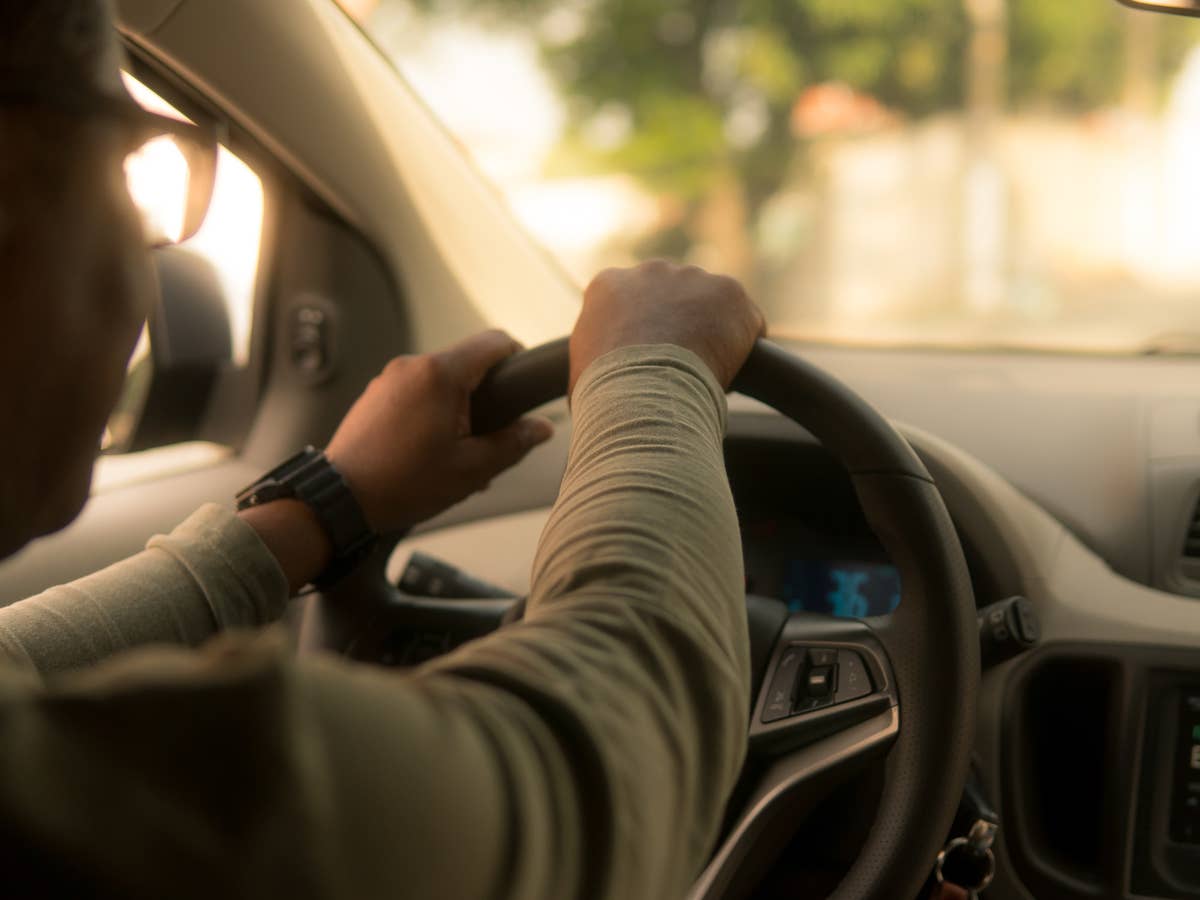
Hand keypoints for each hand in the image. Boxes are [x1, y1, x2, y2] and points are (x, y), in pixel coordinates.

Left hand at [326, 330, 553, 533]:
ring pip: (440, 381)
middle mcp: (413, 366)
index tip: (523, 385)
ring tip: (456, 454)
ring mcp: (389, 378)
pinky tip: (429, 453)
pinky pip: (415, 393)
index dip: (517, 358)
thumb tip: (542, 427)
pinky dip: (430, 413)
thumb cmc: (404, 483)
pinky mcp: (375, 395)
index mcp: (440, 375)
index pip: (494, 342)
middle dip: (485, 397)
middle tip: (489, 438)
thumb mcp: (472, 469)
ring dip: (457, 409)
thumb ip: (514, 442)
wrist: (340, 499)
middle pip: (466, 364)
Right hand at [569, 260, 765, 394]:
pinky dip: (745, 345)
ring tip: (707, 373)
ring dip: (713, 333)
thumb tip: (594, 388)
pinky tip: (734, 371)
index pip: (632, 303)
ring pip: (711, 305)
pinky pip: (746, 320)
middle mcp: (650, 271)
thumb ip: (593, 361)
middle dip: (680, 325)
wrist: (642, 393)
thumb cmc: (604, 394)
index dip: (645, 334)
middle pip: (674, 296)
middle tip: (681, 367)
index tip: (651, 361)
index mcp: (608, 285)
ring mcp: (692, 277)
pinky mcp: (729, 291)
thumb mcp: (580, 373)